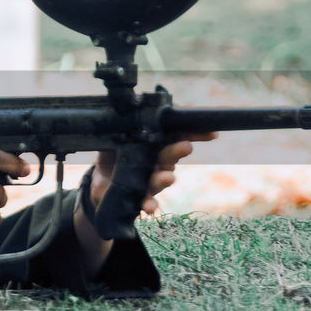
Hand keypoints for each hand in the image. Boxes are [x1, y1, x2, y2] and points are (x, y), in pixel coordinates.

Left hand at [89, 132, 215, 216]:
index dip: (195, 132)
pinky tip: (151, 207)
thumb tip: (139, 104)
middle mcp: (158, 162)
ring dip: (165, 178)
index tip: (210, 133)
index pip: (178, 135)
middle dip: (178, 151)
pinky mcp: (139, 197)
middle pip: (170, 155)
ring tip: (167, 177)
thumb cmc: (114, 154)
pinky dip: (150, 204)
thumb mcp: (118, 134)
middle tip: (186, 147)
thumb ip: (130, 123)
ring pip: (160, 179)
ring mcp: (150, 181)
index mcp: (156, 143)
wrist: (99, 183)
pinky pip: (147, 202)